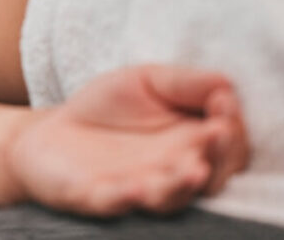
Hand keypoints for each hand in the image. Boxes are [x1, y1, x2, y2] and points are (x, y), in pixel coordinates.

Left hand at [3, 65, 248, 215]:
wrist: (51, 130)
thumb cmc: (108, 109)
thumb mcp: (147, 80)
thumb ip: (185, 83)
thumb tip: (227, 86)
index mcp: (190, 144)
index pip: (228, 146)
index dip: (233, 126)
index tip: (223, 101)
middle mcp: (171, 173)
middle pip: (211, 177)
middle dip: (219, 158)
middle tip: (218, 134)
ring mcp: (136, 189)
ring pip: (168, 198)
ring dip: (181, 187)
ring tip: (192, 170)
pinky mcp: (96, 197)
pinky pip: (114, 203)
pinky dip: (125, 198)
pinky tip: (136, 187)